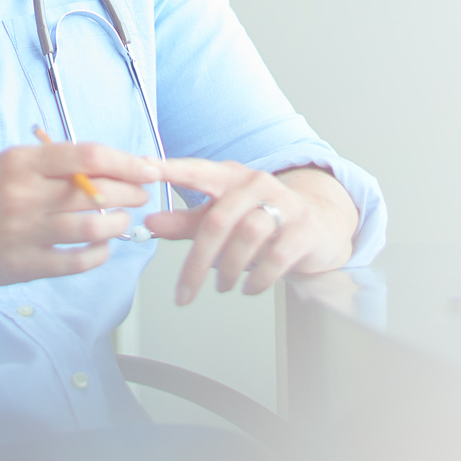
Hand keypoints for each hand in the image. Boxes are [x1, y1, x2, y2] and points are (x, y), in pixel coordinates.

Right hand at [0, 141, 162, 294]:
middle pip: (95, 193)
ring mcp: (24, 233)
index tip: (148, 169)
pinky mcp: (25, 264)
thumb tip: (113, 165)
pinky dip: (98, 254)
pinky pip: (76, 261)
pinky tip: (102, 247)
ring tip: (122, 221)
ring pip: (91, 228)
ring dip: (117, 225)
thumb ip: (57, 162)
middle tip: (140, 195)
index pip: (87, 156)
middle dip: (129, 194)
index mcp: (23, 163)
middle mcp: (24, 195)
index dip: (126, 163)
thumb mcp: (13, 163)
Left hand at [147, 161, 353, 304]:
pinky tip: (248, 288)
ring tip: (221, 286)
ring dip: (229, 269)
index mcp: (229, 176)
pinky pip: (276, 256)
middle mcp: (257, 183)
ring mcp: (284, 203)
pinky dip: (258, 278)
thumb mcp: (218, 217)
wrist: (316, 227)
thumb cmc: (257, 220)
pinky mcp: (304, 229)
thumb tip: (150, 222)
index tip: (144, 169)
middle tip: (185, 291)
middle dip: (198, 261)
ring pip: (248, 236)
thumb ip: (183, 221)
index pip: (196, 170)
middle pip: (219, 220)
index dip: (170, 169)